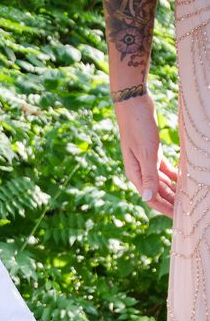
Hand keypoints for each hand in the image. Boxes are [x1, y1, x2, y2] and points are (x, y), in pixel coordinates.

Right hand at [114, 93, 176, 218]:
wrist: (133, 104)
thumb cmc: (138, 127)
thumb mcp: (146, 152)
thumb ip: (149, 175)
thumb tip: (147, 198)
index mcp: (136, 174)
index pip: (151, 198)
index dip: (165, 208)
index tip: (179, 217)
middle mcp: (140, 171)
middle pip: (158, 192)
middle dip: (171, 202)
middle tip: (187, 210)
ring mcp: (146, 162)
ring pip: (162, 182)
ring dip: (173, 190)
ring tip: (187, 198)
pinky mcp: (153, 152)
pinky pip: (164, 170)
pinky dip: (173, 176)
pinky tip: (183, 180)